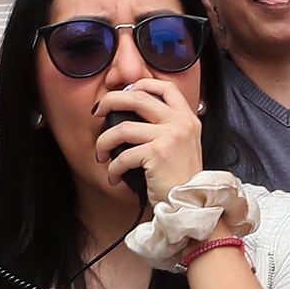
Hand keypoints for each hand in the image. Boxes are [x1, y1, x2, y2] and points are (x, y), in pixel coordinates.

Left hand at [94, 76, 204, 198]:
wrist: (192, 204)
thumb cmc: (181, 180)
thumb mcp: (182, 146)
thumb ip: (166, 128)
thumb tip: (130, 116)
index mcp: (188, 118)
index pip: (166, 86)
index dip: (142, 83)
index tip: (124, 93)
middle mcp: (181, 122)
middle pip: (138, 97)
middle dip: (110, 100)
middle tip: (97, 112)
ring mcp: (170, 136)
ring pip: (122, 128)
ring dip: (104, 142)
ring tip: (101, 154)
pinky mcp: (157, 154)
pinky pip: (122, 155)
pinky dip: (112, 168)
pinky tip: (114, 177)